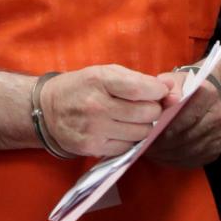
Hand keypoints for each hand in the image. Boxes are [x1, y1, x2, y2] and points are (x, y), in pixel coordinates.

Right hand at [40, 65, 173, 157]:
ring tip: (132, 118)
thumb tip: (172, 87)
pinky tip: (120, 130)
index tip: (160, 91)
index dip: (159, 91)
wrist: (47, 110)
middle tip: (144, 106)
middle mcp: (96, 105)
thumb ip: (139, 80)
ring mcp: (94, 129)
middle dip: (153, 109)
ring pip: (141, 132)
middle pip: (146, 113)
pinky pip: (127, 146)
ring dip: (143, 125)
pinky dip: (130, 138)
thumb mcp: (106, 73)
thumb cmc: (82, 86)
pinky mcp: (93, 148)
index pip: (142, 89)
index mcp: (100, 80)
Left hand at [144, 70, 220, 167]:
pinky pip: (190, 161)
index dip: (163, 127)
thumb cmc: (182, 90)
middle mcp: (217, 116)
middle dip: (162, 144)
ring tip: (149, 150)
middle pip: (186, 136)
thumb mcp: (173, 81)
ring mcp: (218, 135)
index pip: (184, 116)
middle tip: (143, 145)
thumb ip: (167, 88)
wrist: (204, 99)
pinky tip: (161, 154)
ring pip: (187, 151)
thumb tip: (167, 101)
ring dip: (165, 154)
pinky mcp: (215, 151)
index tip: (146, 132)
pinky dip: (173, 160)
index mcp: (208, 94)